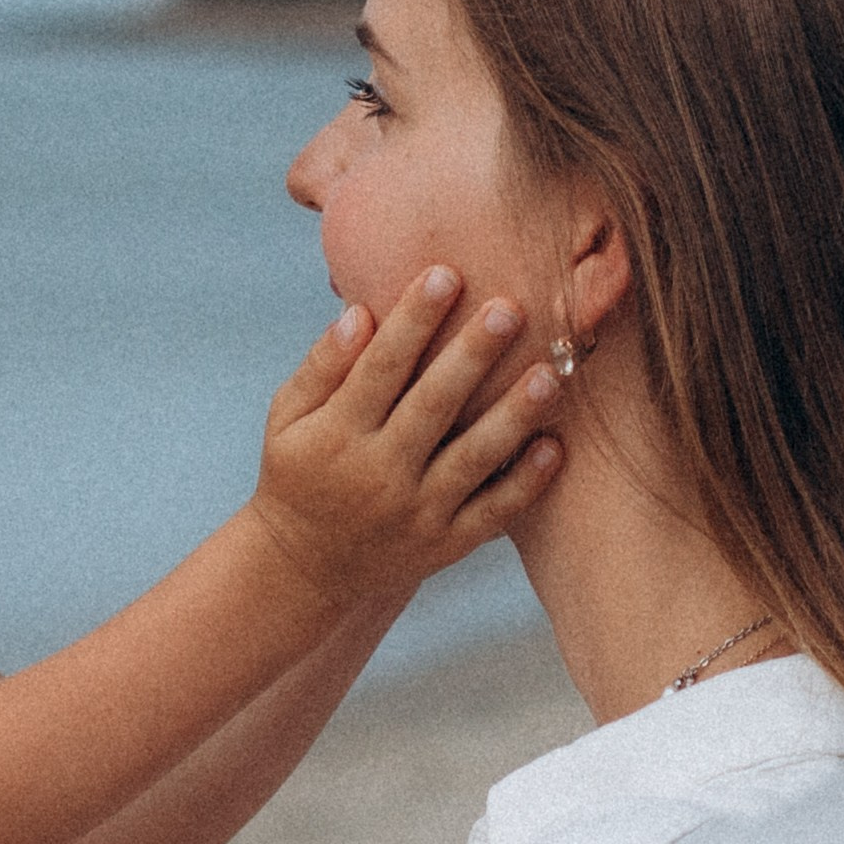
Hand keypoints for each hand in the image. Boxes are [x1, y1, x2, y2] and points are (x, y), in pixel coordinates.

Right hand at [248, 268, 561, 606]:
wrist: (305, 569)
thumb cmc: (298, 473)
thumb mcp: (287, 420)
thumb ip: (321, 366)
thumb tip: (361, 312)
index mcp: (336, 435)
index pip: (379, 368)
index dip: (412, 321)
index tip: (445, 274)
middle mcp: (377, 473)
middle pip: (432, 405)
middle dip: (472, 355)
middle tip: (510, 307)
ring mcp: (415, 513)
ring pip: (473, 459)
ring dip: (513, 415)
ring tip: (549, 372)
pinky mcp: (445, 545)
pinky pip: (492, 512)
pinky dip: (526, 483)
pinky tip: (556, 446)